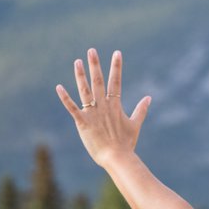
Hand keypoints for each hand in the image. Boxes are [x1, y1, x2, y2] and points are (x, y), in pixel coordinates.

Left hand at [56, 49, 151, 167]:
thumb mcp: (135, 125)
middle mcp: (103, 105)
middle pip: (99, 81)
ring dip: (80, 75)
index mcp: (115, 105)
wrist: (117, 158)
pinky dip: (65, 98)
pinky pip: (72, 107)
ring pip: (85, 90)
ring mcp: (93, 113)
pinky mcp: (83, 122)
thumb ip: (141, 110)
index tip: (117, 53)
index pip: (116, 81)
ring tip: (77, 61)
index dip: (116, 67)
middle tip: (91, 50)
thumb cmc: (126, 144)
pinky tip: (59, 87)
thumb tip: (149, 97)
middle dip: (95, 65)